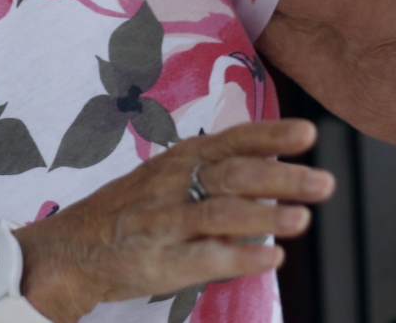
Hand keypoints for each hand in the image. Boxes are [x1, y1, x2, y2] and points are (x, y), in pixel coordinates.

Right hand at [15, 118, 334, 322]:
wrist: (73, 247)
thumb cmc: (128, 211)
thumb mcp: (165, 177)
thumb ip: (212, 171)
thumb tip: (272, 166)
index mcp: (178, 160)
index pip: (229, 141)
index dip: (268, 136)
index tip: (306, 133)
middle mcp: (172, 185)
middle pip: (231, 174)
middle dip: (280, 177)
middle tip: (322, 181)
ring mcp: (164, 222)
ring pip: (219, 212)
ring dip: (264, 215)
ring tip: (302, 219)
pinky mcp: (158, 261)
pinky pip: (203, 257)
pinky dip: (239, 257)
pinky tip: (269, 258)